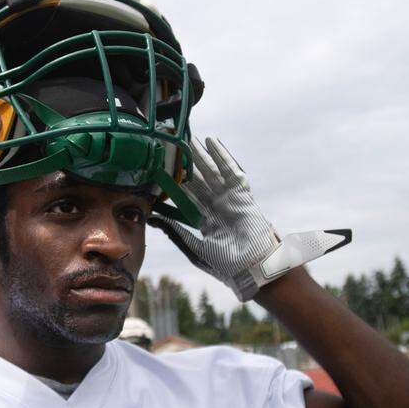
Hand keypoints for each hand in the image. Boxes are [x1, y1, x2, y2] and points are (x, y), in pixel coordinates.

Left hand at [149, 136, 350, 300]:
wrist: (253, 269)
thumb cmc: (226, 266)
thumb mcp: (195, 249)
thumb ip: (176, 232)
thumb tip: (154, 220)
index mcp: (205, 221)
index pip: (185, 198)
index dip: (172, 184)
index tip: (157, 170)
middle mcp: (216, 207)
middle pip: (197, 181)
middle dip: (185, 165)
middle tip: (169, 146)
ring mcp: (230, 199)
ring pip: (211, 172)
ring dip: (200, 155)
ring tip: (187, 138)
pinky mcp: (242, 195)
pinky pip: (231, 171)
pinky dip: (222, 156)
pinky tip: (212, 142)